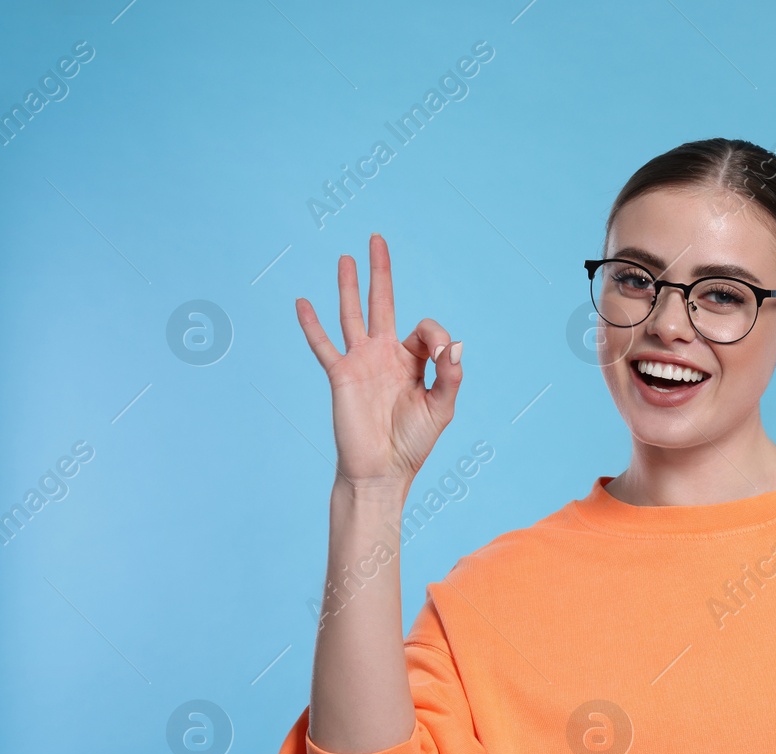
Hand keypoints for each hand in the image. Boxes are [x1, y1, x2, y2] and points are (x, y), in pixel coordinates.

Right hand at [295, 233, 461, 491]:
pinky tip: (302, 301)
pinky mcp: (340, 375)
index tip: (441, 356)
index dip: (436, 337)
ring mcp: (360, 362)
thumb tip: (452, 345)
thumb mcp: (442, 407)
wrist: (382, 471)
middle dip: (381, 273)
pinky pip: (323, 344)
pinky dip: (311, 324)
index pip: (424, 328)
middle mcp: (385, 355)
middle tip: (377, 240)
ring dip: (348, 285)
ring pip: (352, 314)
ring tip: (346, 257)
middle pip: (382, 303)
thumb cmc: (412, 443)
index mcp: (412, 362)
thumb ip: (450, 375)